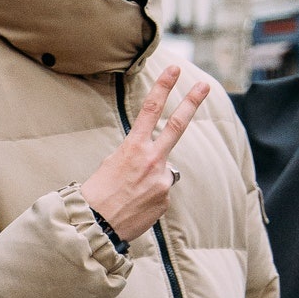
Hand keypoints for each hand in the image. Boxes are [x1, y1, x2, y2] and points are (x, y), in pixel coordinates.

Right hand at [82, 61, 210, 241]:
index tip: (174, 70)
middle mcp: (152, 161)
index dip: (163, 87)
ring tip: (129, 196)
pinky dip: (148, 200)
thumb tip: (151, 159)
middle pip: (176, 125)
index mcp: (133, 148)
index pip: (150, 110)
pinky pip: (159, 194)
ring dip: (149, 182)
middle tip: (204, 86)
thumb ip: (135, 156)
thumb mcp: (110, 165)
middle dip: (191, 103)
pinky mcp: (165, 200)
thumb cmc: (96, 195)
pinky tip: (134, 207)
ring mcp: (161, 181)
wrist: (95, 227)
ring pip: (162, 173)